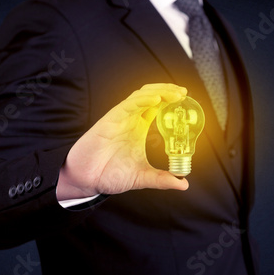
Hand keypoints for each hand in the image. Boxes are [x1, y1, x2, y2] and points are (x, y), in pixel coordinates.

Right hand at [57, 83, 188, 200]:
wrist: (87, 180)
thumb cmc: (109, 175)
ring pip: (141, 96)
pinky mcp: (110, 120)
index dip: (171, 100)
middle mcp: (130, 119)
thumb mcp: (142, 177)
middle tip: (184, 93)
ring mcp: (120, 118)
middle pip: (151, 95)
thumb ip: (162, 179)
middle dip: (168, 90)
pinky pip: (128, 105)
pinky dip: (143, 100)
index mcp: (138, 128)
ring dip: (159, 91)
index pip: (157, 106)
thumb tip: (183, 183)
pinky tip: (156, 100)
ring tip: (175, 94)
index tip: (186, 100)